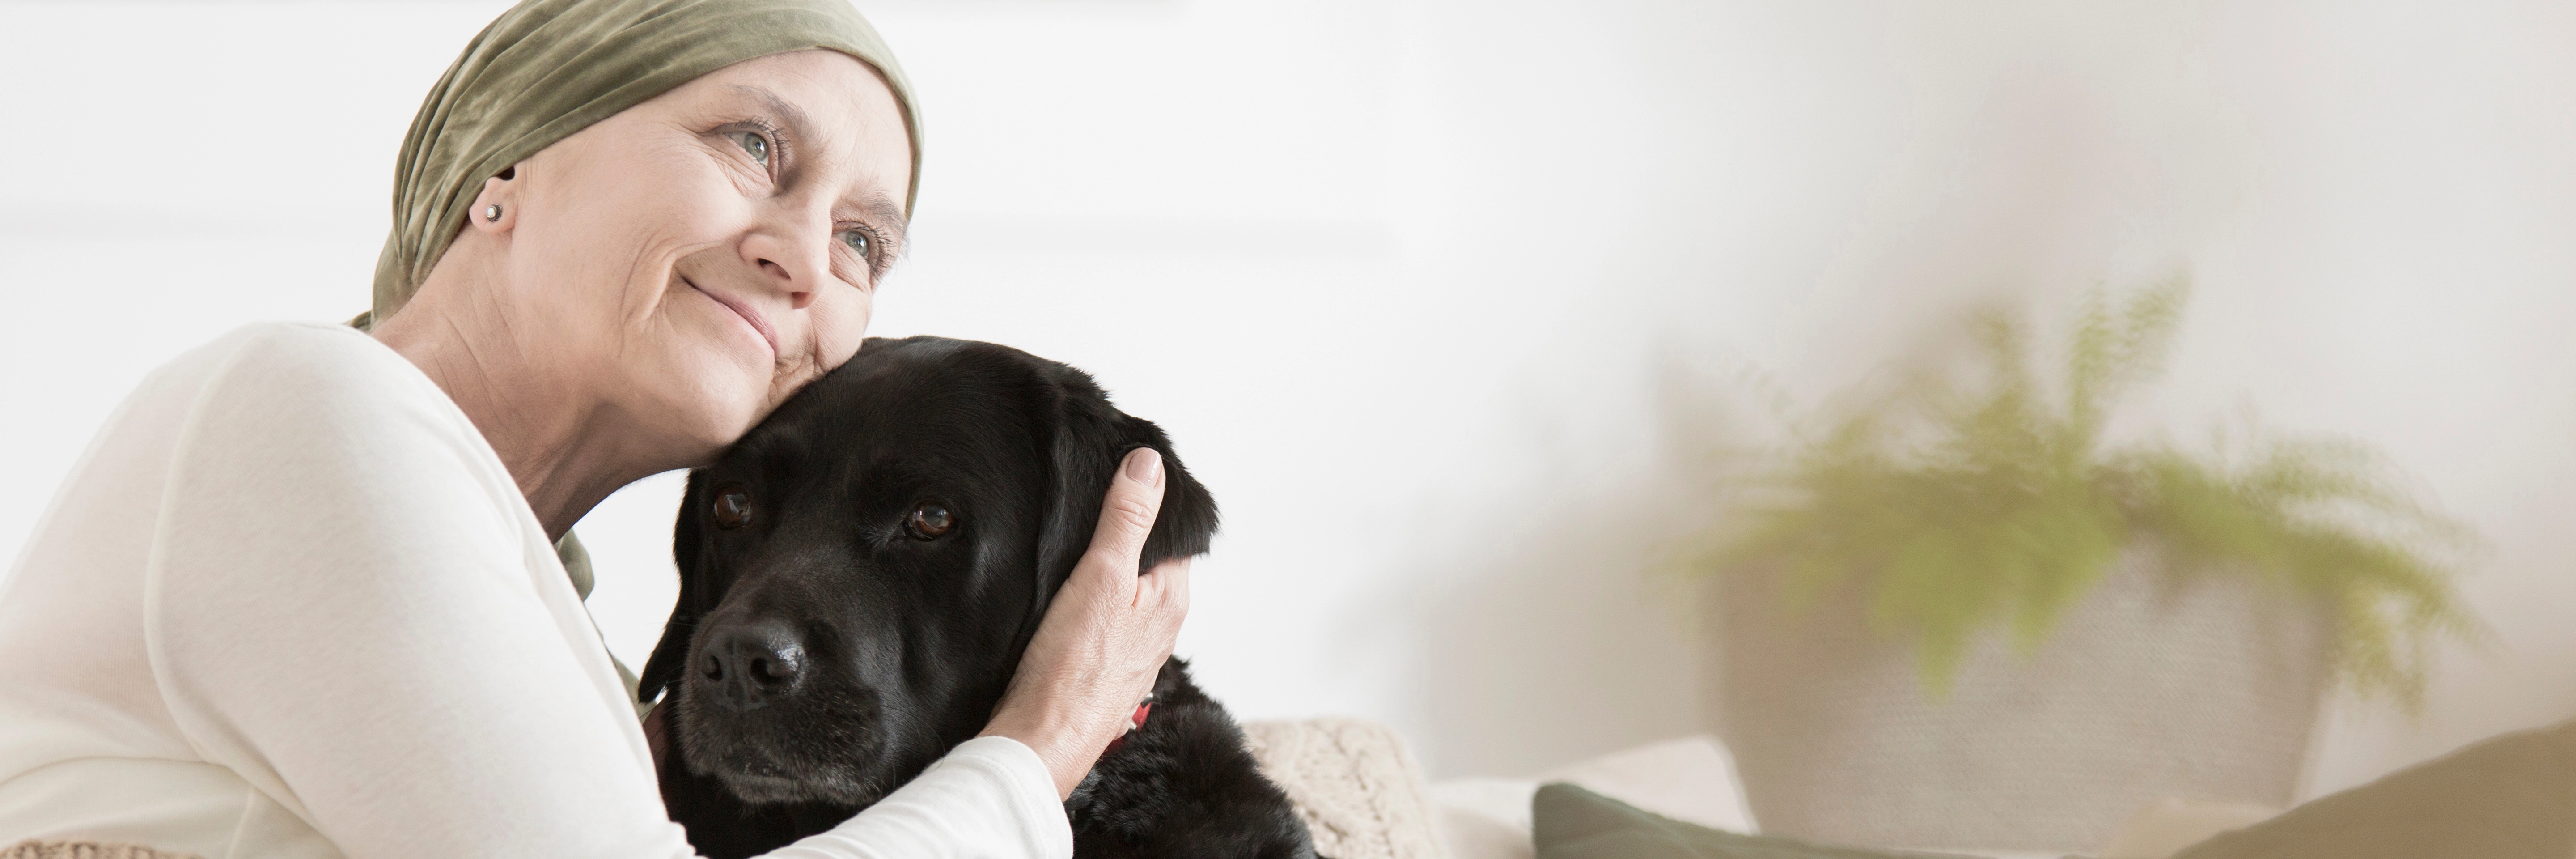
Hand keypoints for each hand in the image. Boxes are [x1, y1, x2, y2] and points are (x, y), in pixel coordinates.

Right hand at [979, 448, 1191, 797]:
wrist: (1039, 740)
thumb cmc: (1072, 668)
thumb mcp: (1102, 575)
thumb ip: (1127, 519)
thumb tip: (1149, 464)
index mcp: (1170, 597)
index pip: (1171, 533)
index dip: (1146, 502)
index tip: (1116, 476)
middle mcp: (1160, 624)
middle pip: (1147, 560)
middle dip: (1123, 534)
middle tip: (1087, 501)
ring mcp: (1131, 649)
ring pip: (1123, 590)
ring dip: (1103, 568)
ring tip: (1071, 543)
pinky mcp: (1100, 667)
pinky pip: (1101, 618)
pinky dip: (1087, 599)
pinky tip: (1061, 595)